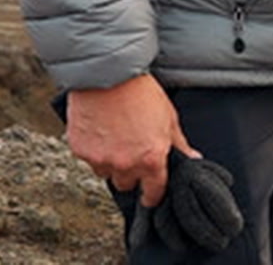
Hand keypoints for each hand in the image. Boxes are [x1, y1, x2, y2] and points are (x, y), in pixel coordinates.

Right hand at [65, 74, 196, 207]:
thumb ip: (179, 144)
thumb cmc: (141, 93)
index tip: (151, 195)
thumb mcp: (169, 117)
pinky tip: (101, 131)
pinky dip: (94, 150)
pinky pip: (88, 159)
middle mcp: (124, 164)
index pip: (153, 191)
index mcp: (150, 159)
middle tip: (132, 153)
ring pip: (105, 173)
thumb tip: (192, 159)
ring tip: (115, 137)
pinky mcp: (80, 150)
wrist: (108, 75)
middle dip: (130, 173)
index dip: (153, 195)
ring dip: (110, 162)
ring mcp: (100, 159)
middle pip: (126, 184)